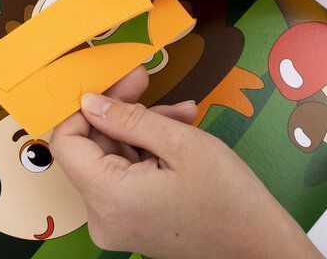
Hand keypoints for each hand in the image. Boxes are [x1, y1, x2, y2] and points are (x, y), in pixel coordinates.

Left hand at [50, 88, 321, 257]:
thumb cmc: (228, 196)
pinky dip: (148, 149)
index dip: (84, 109)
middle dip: (122, 111)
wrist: (260, 248)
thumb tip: (89, 102)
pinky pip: (126, 172)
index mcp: (108, 197)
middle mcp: (102, 215)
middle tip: (147, 84)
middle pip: (93, 146)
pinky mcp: (130, 218)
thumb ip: (127, 118)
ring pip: (114, 155)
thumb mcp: (179, 143)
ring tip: (179, 114)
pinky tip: (177, 130)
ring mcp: (115, 219)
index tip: (112, 86)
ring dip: (142, 127)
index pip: (66, 142)